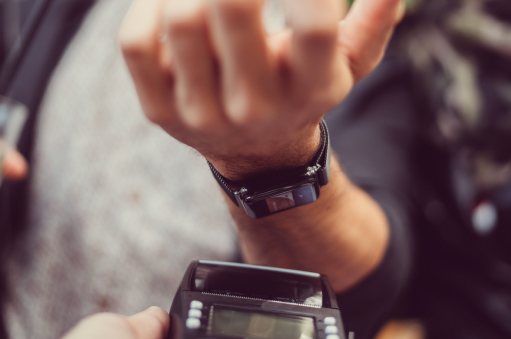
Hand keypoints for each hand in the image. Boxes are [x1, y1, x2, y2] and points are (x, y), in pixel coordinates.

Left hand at [118, 0, 403, 179]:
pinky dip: (146, 4)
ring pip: (182, 20)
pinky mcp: (160, 110)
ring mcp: (203, 112)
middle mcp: (257, 105)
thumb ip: (374, 19)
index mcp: (312, 87)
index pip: (315, 26)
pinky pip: (136, 43)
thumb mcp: (348, 62)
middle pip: (234, 7)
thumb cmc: (301, 87)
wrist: (257, 152)